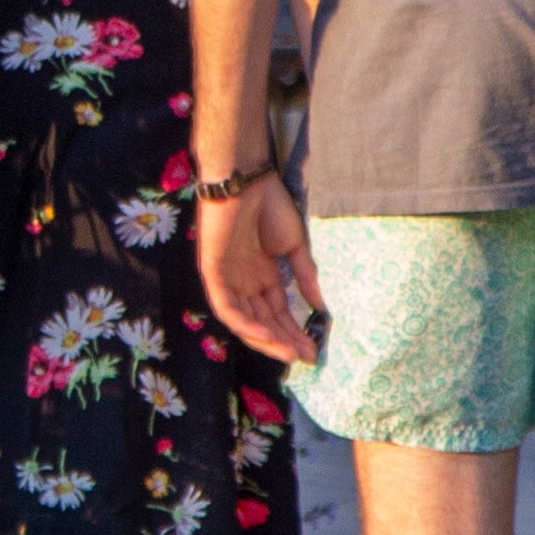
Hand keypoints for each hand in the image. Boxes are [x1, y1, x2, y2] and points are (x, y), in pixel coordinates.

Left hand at [199, 174, 323, 367]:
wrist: (247, 177)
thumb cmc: (270, 205)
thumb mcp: (295, 246)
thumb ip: (305, 278)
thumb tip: (321, 308)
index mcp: (260, 275)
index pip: (276, 312)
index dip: (294, 332)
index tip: (314, 349)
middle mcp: (243, 281)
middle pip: (262, 321)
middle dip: (284, 341)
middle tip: (307, 357)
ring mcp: (227, 277)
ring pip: (243, 320)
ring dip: (265, 339)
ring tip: (289, 353)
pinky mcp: (212, 271)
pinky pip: (226, 307)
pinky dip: (244, 323)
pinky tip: (264, 334)